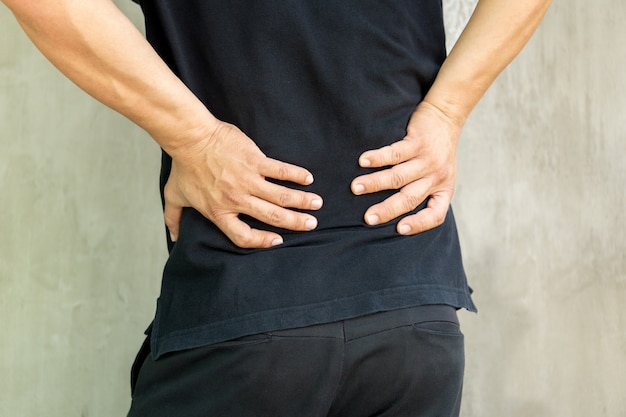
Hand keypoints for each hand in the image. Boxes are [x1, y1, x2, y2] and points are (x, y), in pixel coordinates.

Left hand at [163, 122, 322, 247]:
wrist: (191, 137)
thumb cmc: (184, 166)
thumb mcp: (175, 196)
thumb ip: (174, 218)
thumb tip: (173, 237)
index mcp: (219, 212)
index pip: (243, 236)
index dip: (262, 241)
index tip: (278, 240)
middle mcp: (236, 199)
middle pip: (271, 217)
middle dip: (295, 222)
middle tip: (311, 224)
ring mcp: (247, 180)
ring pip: (280, 196)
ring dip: (302, 201)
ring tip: (317, 204)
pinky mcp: (255, 160)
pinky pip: (280, 170)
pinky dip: (296, 175)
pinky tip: (308, 178)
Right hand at [350, 101, 460, 234]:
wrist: (446, 116)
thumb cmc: (437, 152)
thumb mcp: (439, 176)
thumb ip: (422, 192)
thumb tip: (392, 214)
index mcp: (444, 190)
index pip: (435, 214)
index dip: (418, 224)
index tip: (399, 230)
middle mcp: (437, 177)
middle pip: (410, 198)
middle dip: (387, 210)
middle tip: (368, 218)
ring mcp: (428, 159)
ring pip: (399, 176)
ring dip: (375, 183)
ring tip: (356, 188)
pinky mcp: (419, 142)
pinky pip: (396, 152)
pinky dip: (378, 157)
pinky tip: (363, 160)